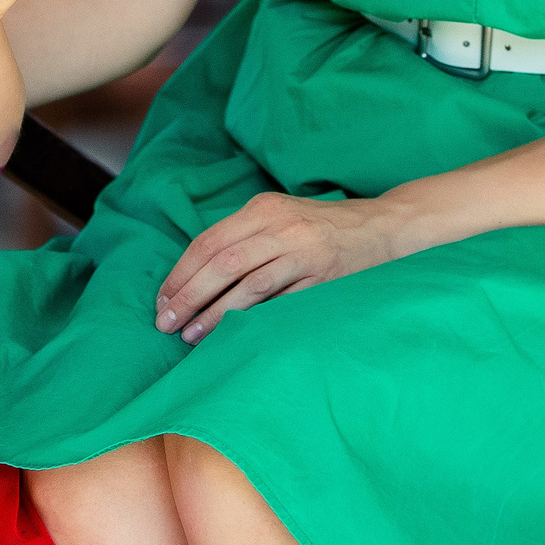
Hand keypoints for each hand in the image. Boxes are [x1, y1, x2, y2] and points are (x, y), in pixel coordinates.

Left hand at [154, 192, 402, 343]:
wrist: (382, 228)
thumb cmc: (320, 227)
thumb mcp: (280, 218)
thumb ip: (243, 238)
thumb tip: (194, 279)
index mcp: (264, 208)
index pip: (209, 242)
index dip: (181, 273)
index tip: (162, 300)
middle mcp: (282, 226)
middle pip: (222, 263)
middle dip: (188, 296)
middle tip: (165, 323)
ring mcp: (304, 253)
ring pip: (248, 286)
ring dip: (215, 314)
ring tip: (191, 335)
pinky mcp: (324, 280)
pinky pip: (281, 304)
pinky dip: (254, 321)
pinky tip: (234, 336)